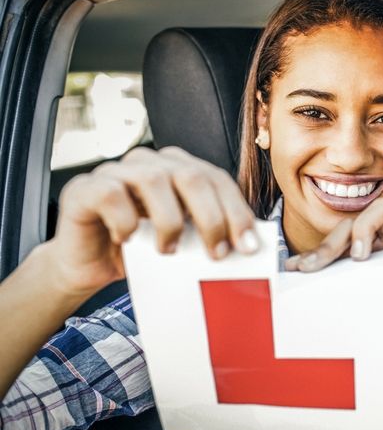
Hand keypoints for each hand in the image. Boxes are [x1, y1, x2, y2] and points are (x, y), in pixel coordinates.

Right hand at [45, 147, 258, 300]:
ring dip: (169, 221)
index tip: (248, 247)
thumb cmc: (140, 251)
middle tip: (217, 254)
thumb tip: (251, 248)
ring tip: (169, 250)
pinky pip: (110, 194)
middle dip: (212, 217)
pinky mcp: (85, 188)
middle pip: (192, 176)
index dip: (237, 211)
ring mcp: (116, 171)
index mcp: (179, 168)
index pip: (217, 179)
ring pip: (154, 180)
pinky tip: (128, 239)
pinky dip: (125, 220)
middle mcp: (150, 162)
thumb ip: (210, 235)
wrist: (88, 266)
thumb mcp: (183, 242)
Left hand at [284, 198, 382, 375]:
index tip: (298, 270)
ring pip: (382, 209)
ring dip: (365, 226)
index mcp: (359, 255)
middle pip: (353, 222)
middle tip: (319, 266)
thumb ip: (329, 297)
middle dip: (332, 242)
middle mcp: (380, 244)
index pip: (335, 238)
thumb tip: (292, 287)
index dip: (316, 250)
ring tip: (360, 256)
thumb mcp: (351, 310)